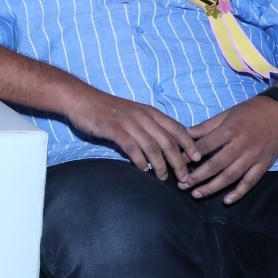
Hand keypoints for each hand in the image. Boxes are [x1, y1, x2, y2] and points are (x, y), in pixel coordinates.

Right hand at [63, 86, 200, 180]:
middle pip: (168, 141)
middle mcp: (143, 116)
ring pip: (152, 146)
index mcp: (150, 112)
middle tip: (184, 177)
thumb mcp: (132, 113)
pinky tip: (142, 169)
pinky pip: (132, 147)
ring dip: (160, 165)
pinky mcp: (114, 129)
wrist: (80, 99)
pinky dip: (139, 160)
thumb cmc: (106, 109)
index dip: (189, 144)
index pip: (177, 128)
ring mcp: (128, 122)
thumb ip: (148, 126)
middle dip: (179, 161)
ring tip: (163, 177)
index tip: (197, 158)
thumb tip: (162, 146)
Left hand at [180, 95, 277, 203]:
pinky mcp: (264, 164)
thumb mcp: (227, 113)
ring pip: (231, 176)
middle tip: (181, 185)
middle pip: (216, 164)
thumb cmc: (251, 111)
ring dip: (212, 187)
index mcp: (229, 130)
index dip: (189, 156)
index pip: (204, 146)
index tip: (176, 163)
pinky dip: (239, 192)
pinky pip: (251, 181)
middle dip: (197, 176)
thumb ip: (206, 126)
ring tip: (196, 194)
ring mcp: (253, 156)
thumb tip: (185, 133)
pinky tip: (227, 200)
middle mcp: (241, 145)